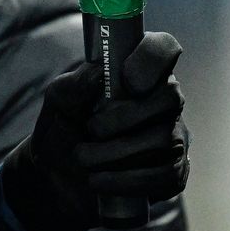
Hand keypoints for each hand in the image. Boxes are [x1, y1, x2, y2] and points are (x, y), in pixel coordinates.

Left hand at [7, 32, 188, 230]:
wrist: (56, 181)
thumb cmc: (63, 130)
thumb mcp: (59, 103)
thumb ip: (76, 84)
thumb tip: (102, 72)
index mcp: (139, 72)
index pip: (164, 48)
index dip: (152, 60)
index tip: (127, 81)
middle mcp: (162, 100)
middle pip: (171, 96)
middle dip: (126, 117)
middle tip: (91, 130)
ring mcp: (173, 137)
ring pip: (165, 139)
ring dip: (116, 153)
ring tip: (84, 160)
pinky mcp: (173, 173)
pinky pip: (166, 175)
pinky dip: (127, 181)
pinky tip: (99, 181)